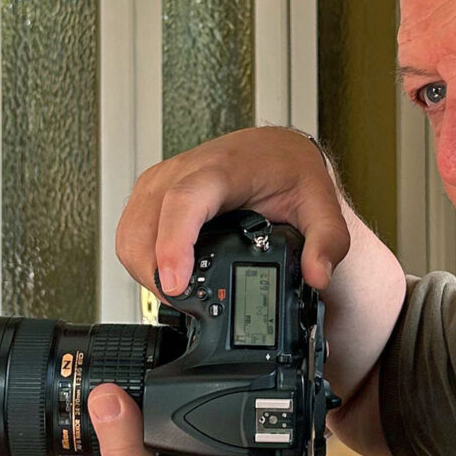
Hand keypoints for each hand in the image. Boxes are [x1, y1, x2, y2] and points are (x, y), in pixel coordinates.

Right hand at [116, 127, 349, 298]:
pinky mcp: (150, 192)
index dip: (173, 245)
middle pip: (146, 226)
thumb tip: (317, 275)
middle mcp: (183, 171)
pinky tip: (165, 275)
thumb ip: (327, 242)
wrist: (275, 150)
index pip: (185, 202)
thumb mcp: (320, 204)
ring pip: (130, 233)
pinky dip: (139, 261)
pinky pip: (128, 231)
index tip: (176, 284)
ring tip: (179, 295)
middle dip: (156, 274)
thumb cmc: (290, 171)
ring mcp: (161, 181)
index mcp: (223, 169)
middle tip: (188, 306)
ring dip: (144, 271)